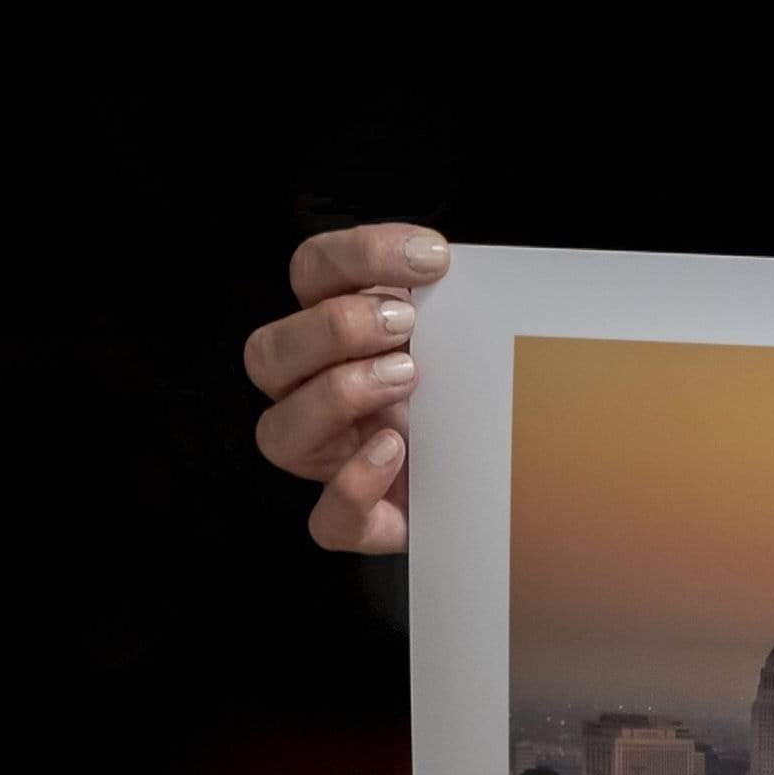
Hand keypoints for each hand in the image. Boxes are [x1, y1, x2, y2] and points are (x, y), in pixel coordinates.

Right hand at [246, 223, 449, 552]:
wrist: (507, 477)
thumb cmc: (478, 392)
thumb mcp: (470, 336)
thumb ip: (458, 301)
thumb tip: (473, 269)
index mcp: (341, 333)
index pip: (311, 273)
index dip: (359, 254)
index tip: (434, 258)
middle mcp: (317, 392)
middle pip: (266, 352)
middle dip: (332, 328)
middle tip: (405, 324)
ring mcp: (333, 458)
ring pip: (278, 432)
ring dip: (337, 394)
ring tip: (408, 377)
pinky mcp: (363, 519)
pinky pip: (327, 520)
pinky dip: (355, 486)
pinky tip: (396, 452)